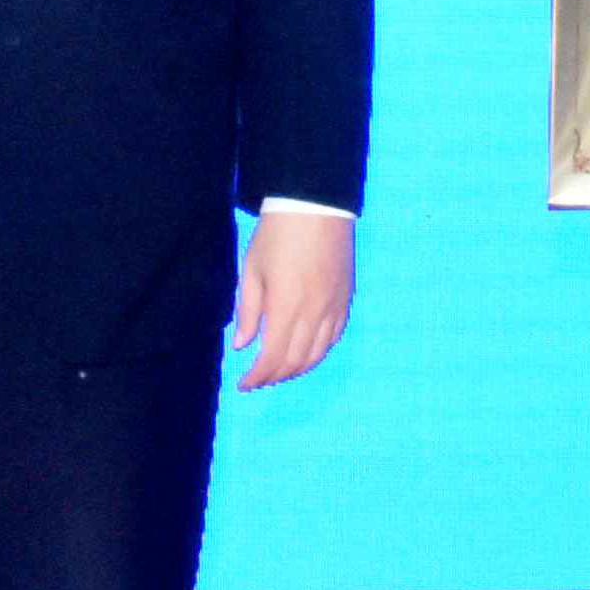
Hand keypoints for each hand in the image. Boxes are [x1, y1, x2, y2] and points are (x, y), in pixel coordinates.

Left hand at [232, 203, 354, 388]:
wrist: (315, 205)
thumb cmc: (276, 234)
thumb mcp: (252, 270)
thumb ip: (248, 311)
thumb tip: (243, 345)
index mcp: (286, 306)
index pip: (272, 357)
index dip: (257, 377)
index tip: (243, 384)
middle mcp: (314, 313)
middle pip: (296, 361)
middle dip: (274, 377)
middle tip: (257, 380)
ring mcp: (334, 307)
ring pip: (318, 354)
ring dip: (297, 369)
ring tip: (278, 372)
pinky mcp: (346, 299)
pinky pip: (334, 337)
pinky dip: (318, 352)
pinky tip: (305, 353)